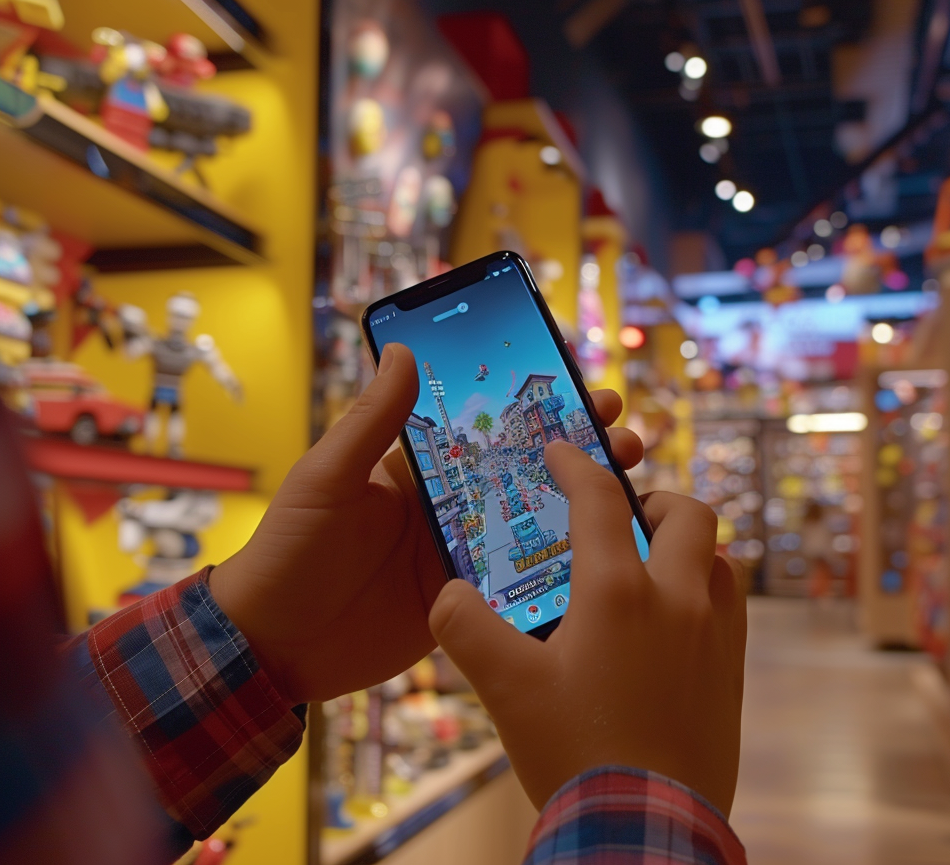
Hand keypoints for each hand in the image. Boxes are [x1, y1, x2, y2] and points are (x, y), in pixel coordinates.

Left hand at [208, 343, 643, 704]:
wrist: (273, 644)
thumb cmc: (290, 548)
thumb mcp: (329, 477)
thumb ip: (371, 421)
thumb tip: (403, 350)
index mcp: (417, 468)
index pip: (483, 426)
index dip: (530, 406)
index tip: (576, 382)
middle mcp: (446, 505)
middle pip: (522, 470)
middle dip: (575, 449)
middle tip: (622, 433)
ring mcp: (460, 555)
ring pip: (531, 521)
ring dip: (579, 503)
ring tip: (629, 483)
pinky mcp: (466, 603)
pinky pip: (518, 581)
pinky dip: (559, 566)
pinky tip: (602, 556)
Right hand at [429, 440, 745, 815]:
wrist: (643, 831)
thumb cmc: (575, 754)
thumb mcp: (506, 690)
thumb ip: (466, 630)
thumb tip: (445, 594)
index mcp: (617, 592)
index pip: (599, 500)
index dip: (577, 465)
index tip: (562, 452)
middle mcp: (675, 599)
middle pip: (687, 512)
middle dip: (653, 498)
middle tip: (623, 515)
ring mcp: (713, 634)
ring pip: (719, 556)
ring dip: (688, 545)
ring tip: (651, 564)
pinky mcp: (732, 670)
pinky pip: (731, 603)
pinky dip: (707, 587)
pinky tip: (676, 617)